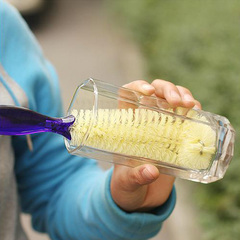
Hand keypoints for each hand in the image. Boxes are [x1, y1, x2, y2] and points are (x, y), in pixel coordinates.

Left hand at [110, 79, 200, 211]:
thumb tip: (150, 171)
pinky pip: (185, 114)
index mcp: (126, 126)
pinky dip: (192, 108)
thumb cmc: (127, 184)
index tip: (147, 92)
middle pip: (153, 92)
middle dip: (165, 89)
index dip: (136, 87)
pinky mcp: (176, 134)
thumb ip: (135, 177)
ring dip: (181, 94)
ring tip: (189, 105)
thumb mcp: (126, 182)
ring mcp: (161, 126)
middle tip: (176, 101)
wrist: (140, 196)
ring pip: (171, 98)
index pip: (127, 94)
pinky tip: (196, 111)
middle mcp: (143, 121)